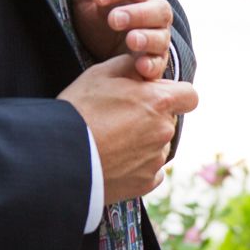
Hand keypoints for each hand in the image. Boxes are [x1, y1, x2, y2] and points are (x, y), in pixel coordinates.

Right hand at [59, 54, 198, 202]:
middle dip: (151, 117)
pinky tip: (114, 160)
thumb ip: (131, 66)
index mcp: (159, 102)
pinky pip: (150, 170)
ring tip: (110, 141)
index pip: (190, 96)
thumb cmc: (79, 110)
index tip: (154, 96)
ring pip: (158, 145)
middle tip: (118, 118)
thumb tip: (144, 67)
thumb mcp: (101, 74)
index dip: (175, 94)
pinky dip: (137, 166)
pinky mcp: (145, 183)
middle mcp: (164, 131)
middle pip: (168, 120)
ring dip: (143, 142)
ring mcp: (156, 159)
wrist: (59, 156)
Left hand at [63, 0, 174, 79]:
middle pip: (157, 9)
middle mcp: (155, 13)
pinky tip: (140, 67)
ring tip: (130, 40)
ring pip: (161, 36)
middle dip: (137, 14)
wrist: (107, 48)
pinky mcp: (155, 62)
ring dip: (147, 38)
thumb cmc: (101, 16)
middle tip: (114, 19)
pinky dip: (152, 65)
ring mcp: (157, 38)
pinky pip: (160, 64)